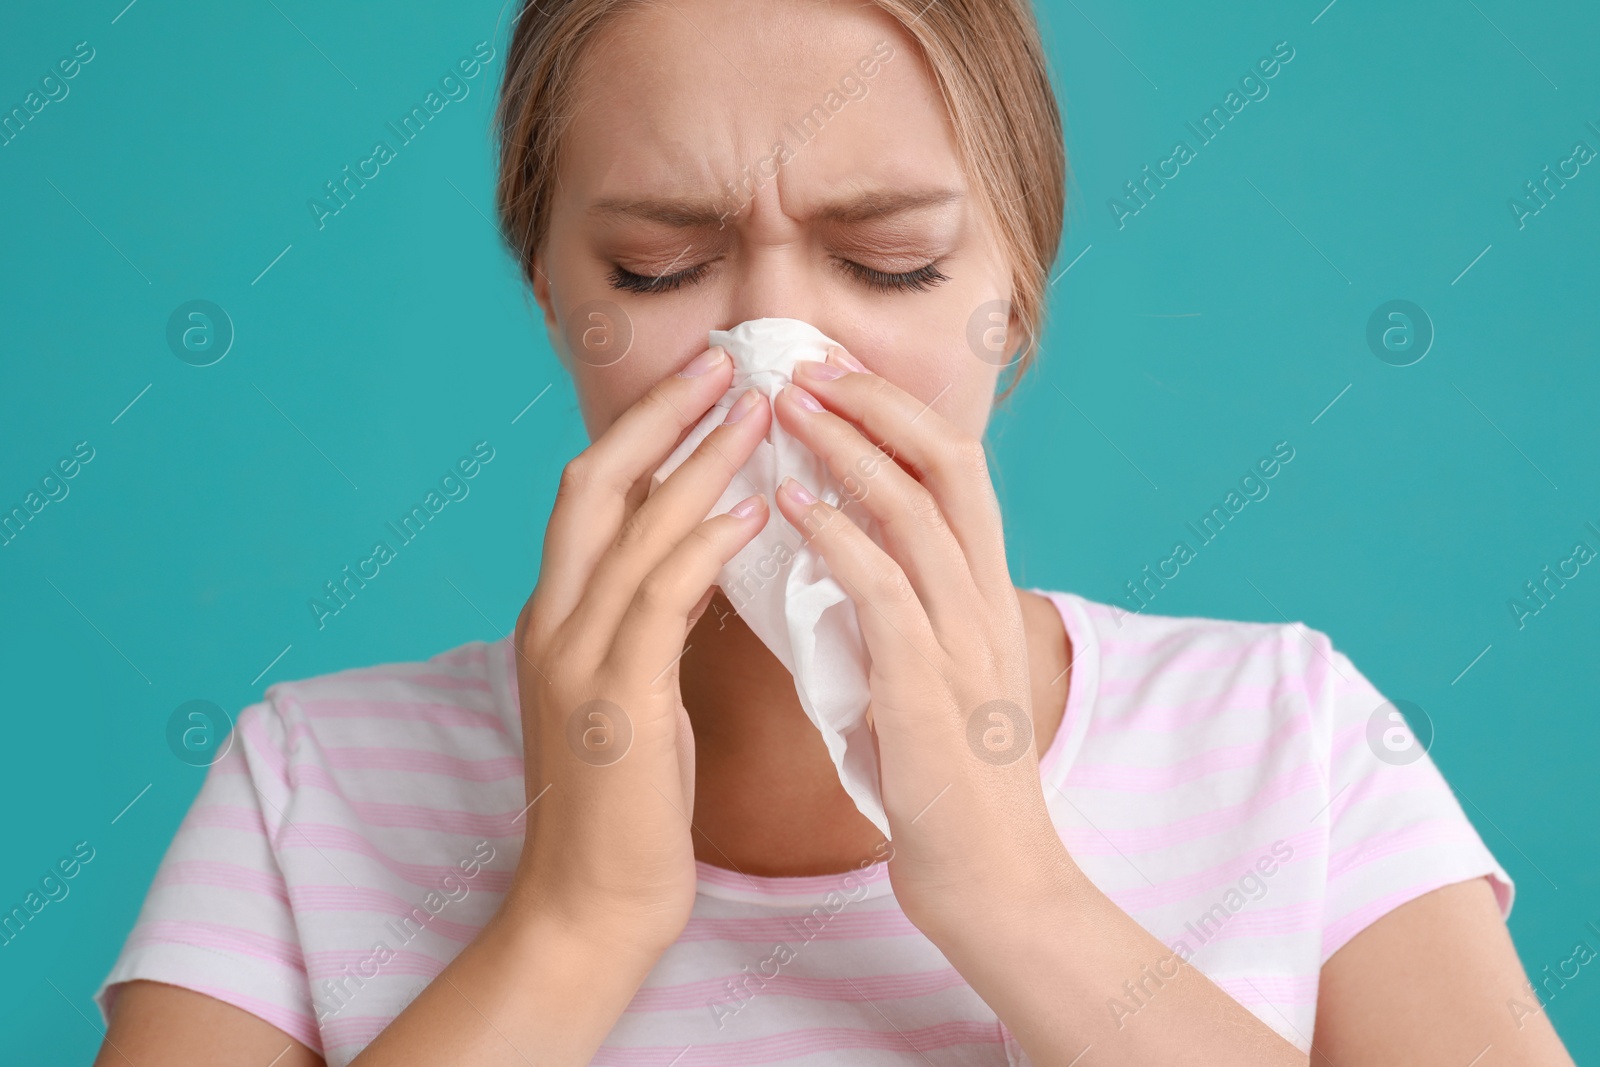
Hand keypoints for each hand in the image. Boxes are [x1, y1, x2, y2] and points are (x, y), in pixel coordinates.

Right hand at [507, 345, 772, 955]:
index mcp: (558, 617)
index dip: (646, 430)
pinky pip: (658, 598)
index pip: (595, 495)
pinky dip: (703, 544)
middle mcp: (552, 622)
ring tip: (760, 412)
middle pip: (596, 482)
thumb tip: (701, 561)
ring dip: (697, 462)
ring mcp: (574, 658)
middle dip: (661, 415)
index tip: (706, 382)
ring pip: (630, 528)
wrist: (589, 908)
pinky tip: (752, 511)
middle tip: (728, 362)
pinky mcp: (611, 700)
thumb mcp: (633, 695)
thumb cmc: (627, 807)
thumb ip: (650, 625)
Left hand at [771, 346, 1076, 939]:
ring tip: (784, 410)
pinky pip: (887, 591)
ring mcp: (965, 642)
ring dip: (847, 450)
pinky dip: (838, 539)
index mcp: (982, 593)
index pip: (952, 469)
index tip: (829, 375)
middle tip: (802, 365)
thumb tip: (836, 552)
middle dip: (874, 403)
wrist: (993, 882)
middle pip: (947, 463)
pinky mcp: (932, 691)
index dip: (892, 411)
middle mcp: (985, 601)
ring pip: (917, 511)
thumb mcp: (928, 674)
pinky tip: (789, 508)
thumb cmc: (946, 781)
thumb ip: (897, 609)